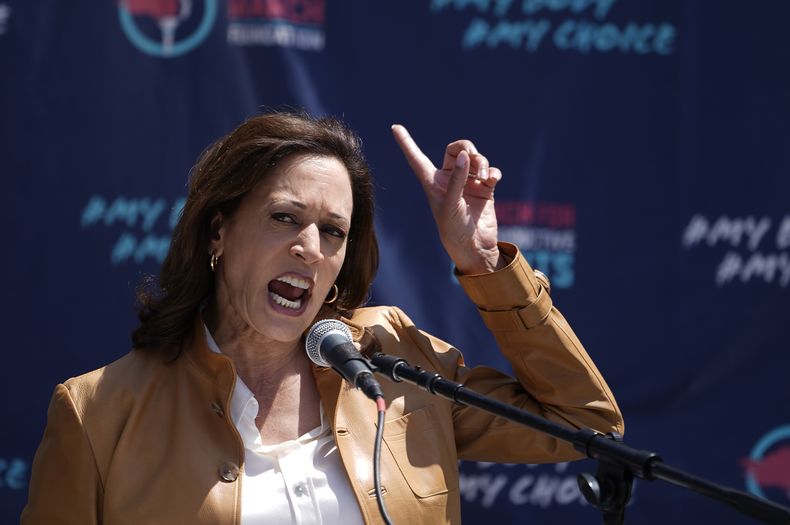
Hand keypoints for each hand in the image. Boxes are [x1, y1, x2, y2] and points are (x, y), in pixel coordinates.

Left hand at [392, 125, 504, 273]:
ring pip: (476, 159)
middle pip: (456, 149)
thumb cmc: (454, 230)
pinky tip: (492, 180)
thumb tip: (467, 155)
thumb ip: (458, 179)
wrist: (475, 248)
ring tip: (485, 176)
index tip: (394, 127)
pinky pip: (490, 172)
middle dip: (467, 148)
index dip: (405, 142)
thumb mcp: (451, 205)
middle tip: (472, 158)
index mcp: (432, 182)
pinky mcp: (485, 189)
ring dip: (482, 162)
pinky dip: (493, 172)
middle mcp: (450, 179)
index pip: (416, 158)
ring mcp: (468, 183)